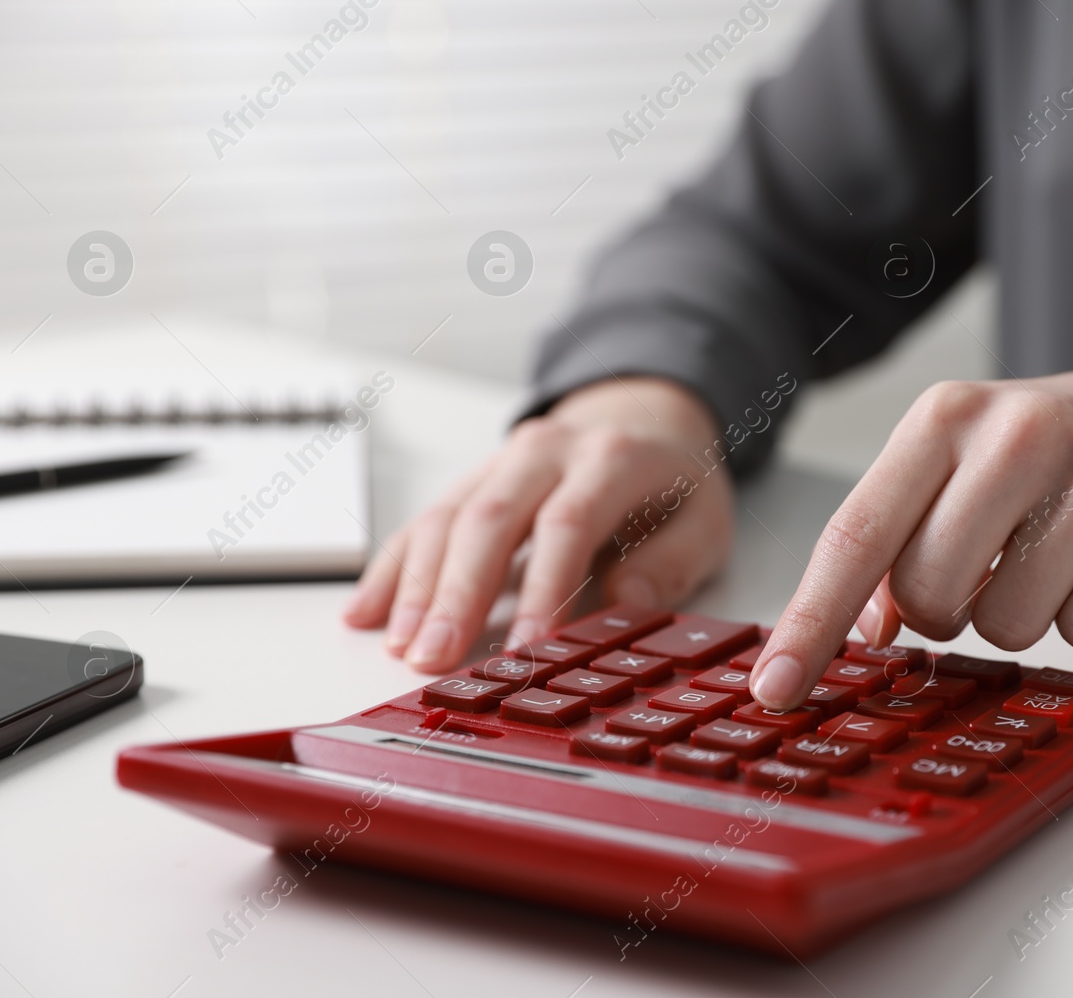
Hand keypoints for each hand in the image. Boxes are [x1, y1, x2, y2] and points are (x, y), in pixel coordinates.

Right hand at [343, 377, 734, 671]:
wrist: (645, 416)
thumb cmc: (674, 483)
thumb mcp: (706, 521)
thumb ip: (671, 562)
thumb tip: (624, 604)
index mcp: (611, 458)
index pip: (568, 523)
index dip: (545, 589)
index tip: (526, 648)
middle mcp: (546, 451)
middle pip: (491, 518)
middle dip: (458, 593)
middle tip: (435, 656)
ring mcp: (501, 462)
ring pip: (446, 518)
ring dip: (417, 587)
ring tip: (403, 648)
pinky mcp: (472, 481)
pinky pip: (422, 522)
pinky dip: (393, 569)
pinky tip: (366, 612)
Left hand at [749, 370, 1072, 708]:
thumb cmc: (1046, 457)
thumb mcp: (954, 469)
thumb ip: (892, 542)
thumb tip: (866, 630)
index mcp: (944, 417)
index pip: (855, 535)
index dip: (810, 622)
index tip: (774, 688)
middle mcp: (1018, 432)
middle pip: (929, 594)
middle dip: (943, 612)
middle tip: (982, 571)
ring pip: (1010, 626)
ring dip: (1020, 617)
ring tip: (1050, 559)